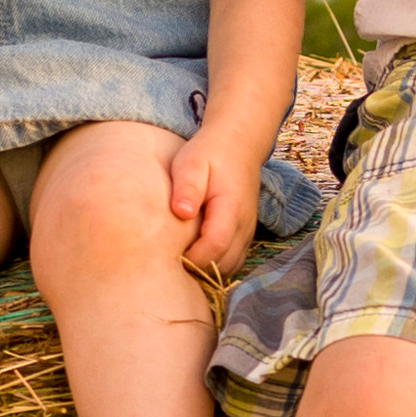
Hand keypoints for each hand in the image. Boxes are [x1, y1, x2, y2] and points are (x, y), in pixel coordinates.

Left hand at [168, 128, 265, 272]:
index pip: (216, 246)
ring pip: (229, 268)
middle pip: (223, 264)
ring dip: (205, 270)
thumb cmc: (209, 154)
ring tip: (179, 260)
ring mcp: (247, 234)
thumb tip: (181, 212)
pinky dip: (213, 266)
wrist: (239, 146)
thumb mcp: (191, 162)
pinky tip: (193, 257)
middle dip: (196, 269)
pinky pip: (231, 263)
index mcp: (231, 208)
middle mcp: (245, 226)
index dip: (193, 258)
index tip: (168, 256)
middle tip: (168, 262)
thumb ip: (188, 186)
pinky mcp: (244, 238)